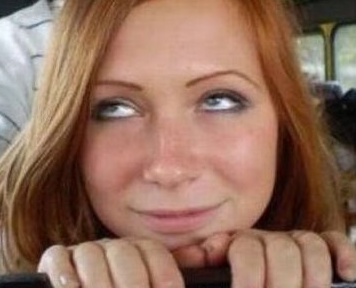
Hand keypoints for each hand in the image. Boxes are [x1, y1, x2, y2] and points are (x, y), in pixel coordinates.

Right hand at [37, 237, 183, 287]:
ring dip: (98, 283)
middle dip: (131, 284)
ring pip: (90, 253)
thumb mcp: (147, 285)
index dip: (165, 277)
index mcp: (139, 254)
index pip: (154, 254)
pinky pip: (57, 256)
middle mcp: (112, 249)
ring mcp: (82, 253)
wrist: (107, 286)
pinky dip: (63, 273)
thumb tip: (206, 258)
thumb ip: (166, 282)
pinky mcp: (55, 262)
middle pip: (123, 252)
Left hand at [173, 229, 355, 287]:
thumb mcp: (213, 273)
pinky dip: (343, 253)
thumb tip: (184, 260)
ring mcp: (295, 244)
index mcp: (240, 244)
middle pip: (282, 250)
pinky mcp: (321, 251)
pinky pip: (334, 241)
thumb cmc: (230, 278)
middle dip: (283, 283)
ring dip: (313, 275)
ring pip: (310, 244)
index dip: (248, 277)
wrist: (249, 277)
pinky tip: (345, 273)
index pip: (247, 251)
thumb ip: (200, 262)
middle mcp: (268, 240)